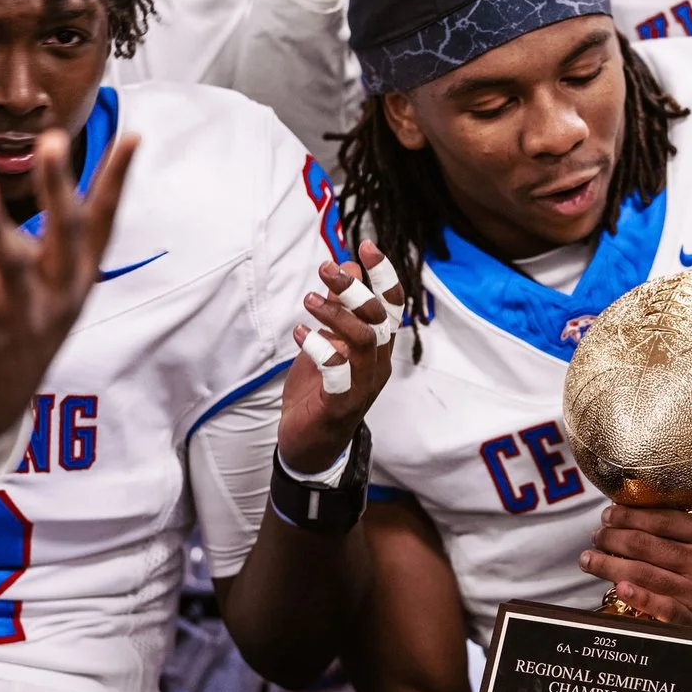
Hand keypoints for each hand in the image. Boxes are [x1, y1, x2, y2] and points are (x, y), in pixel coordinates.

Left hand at [0, 128, 136, 439]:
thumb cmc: (16, 329)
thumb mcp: (34, 284)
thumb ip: (18, 242)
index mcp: (79, 277)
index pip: (103, 221)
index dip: (119, 180)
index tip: (133, 136)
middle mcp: (60, 295)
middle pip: (65, 235)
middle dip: (59, 187)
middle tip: (52, 141)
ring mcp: (24, 316)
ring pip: (15, 267)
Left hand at [279, 242, 405, 472]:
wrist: (308, 446)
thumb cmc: (319, 392)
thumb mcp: (328, 342)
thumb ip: (339, 309)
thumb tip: (345, 264)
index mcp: (377, 348)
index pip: (391, 306)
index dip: (384, 275)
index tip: (367, 246)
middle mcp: (377, 364)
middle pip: (378, 318)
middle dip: (355, 288)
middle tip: (326, 268)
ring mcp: (362, 386)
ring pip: (364, 340)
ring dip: (337, 315)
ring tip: (309, 301)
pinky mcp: (341, 405)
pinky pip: (339, 372)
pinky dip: (321, 349)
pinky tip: (300, 335)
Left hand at [580, 497, 691, 657]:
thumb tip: (673, 488)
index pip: (663, 519)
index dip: (630, 515)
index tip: (609, 514)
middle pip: (647, 545)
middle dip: (613, 538)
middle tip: (595, 535)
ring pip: (646, 574)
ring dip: (611, 565)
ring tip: (589, 559)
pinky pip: (664, 610)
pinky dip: (639, 598)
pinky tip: (618, 588)